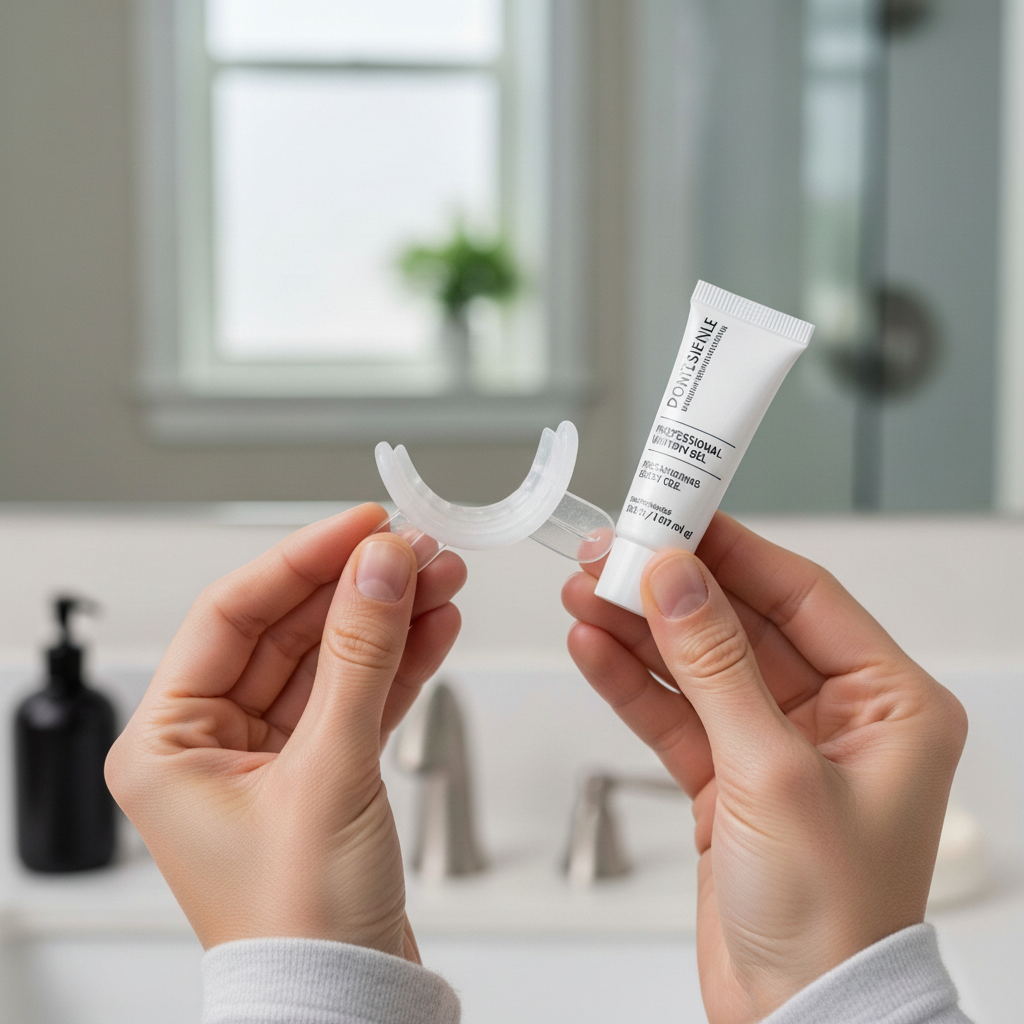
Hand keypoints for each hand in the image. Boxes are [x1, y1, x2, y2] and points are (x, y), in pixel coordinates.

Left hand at [106, 503, 465, 960]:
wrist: (346, 1007)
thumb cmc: (301, 926)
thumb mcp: (331, 770)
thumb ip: (360, 656)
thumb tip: (381, 566)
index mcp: (167, 743)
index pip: (233, 614)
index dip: (302, 559)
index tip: (363, 525)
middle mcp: (209, 745)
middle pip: (288, 630)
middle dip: (358, 587)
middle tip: (417, 549)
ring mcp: (269, 757)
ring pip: (330, 660)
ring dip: (387, 619)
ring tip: (442, 579)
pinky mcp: (320, 771)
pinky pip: (357, 696)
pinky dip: (398, 663)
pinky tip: (435, 628)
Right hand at [562, 512, 966, 1023]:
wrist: (793, 1018)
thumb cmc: (830, 916)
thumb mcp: (772, 770)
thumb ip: (716, 666)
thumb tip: (675, 579)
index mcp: (889, 702)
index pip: (803, 596)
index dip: (734, 552)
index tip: (674, 517)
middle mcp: (838, 716)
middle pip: (741, 624)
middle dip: (671, 592)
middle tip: (610, 557)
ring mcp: (777, 746)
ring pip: (699, 665)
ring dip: (641, 631)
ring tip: (585, 596)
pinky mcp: (729, 778)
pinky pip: (677, 712)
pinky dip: (634, 684)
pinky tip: (594, 650)